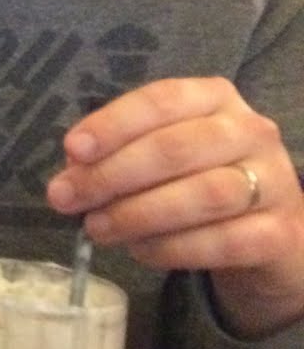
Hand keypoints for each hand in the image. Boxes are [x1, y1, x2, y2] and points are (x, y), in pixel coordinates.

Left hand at [47, 78, 303, 336]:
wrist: (262, 229)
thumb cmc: (194, 177)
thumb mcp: (154, 154)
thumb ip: (112, 156)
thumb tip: (69, 176)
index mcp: (213, 97)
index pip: (160, 100)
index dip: (113, 124)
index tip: (72, 150)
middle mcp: (250, 131)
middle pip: (176, 148)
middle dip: (113, 175)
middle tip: (69, 198)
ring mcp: (274, 181)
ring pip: (204, 194)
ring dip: (139, 214)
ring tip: (98, 228)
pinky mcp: (280, 232)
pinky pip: (224, 242)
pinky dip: (173, 248)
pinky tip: (140, 250)